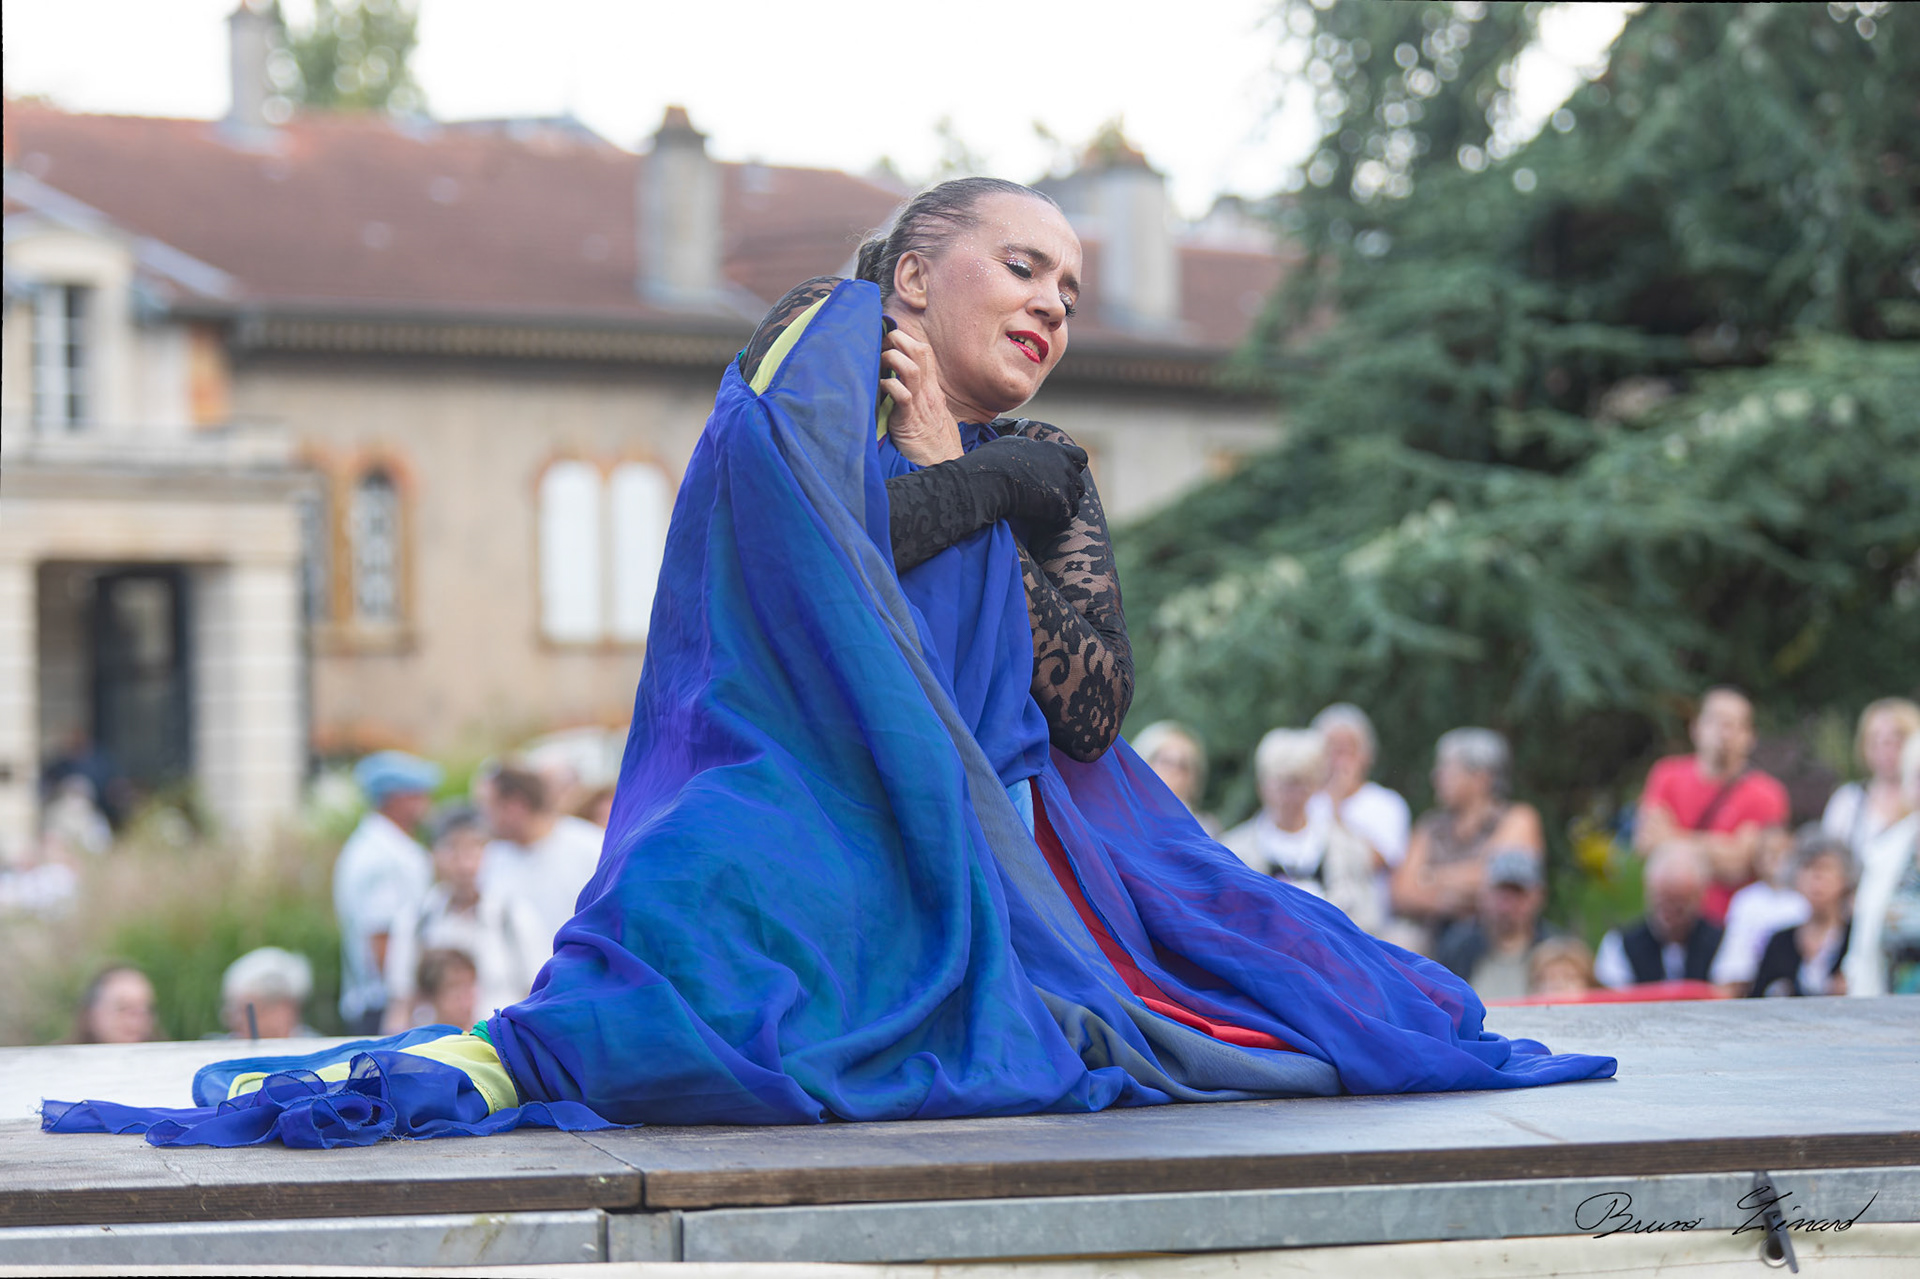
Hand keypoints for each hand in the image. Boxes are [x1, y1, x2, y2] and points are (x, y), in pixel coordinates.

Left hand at [881, 326, 963, 465]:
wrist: (942, 464)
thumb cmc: (932, 440)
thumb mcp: (928, 410)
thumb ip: (917, 393)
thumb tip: (898, 380)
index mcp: (932, 388)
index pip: (924, 351)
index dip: (906, 339)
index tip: (888, 338)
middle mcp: (928, 392)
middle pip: (920, 351)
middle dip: (899, 339)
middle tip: (881, 342)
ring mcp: (921, 405)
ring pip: (912, 369)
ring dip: (893, 358)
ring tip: (879, 361)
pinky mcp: (909, 421)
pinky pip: (903, 396)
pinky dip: (890, 386)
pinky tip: (880, 387)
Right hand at [959, 436, 1087, 529]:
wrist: (989, 480)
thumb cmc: (992, 461)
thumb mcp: (1011, 444)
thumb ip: (1027, 448)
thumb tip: (1026, 448)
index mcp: (1054, 450)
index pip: (1080, 457)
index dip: (1073, 468)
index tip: (1061, 476)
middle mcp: (1065, 467)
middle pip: (1078, 486)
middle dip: (1066, 494)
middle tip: (1047, 501)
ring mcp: (1065, 487)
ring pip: (1073, 505)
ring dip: (1059, 511)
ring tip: (1038, 513)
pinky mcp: (1061, 506)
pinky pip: (1063, 520)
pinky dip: (1052, 524)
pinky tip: (1036, 522)